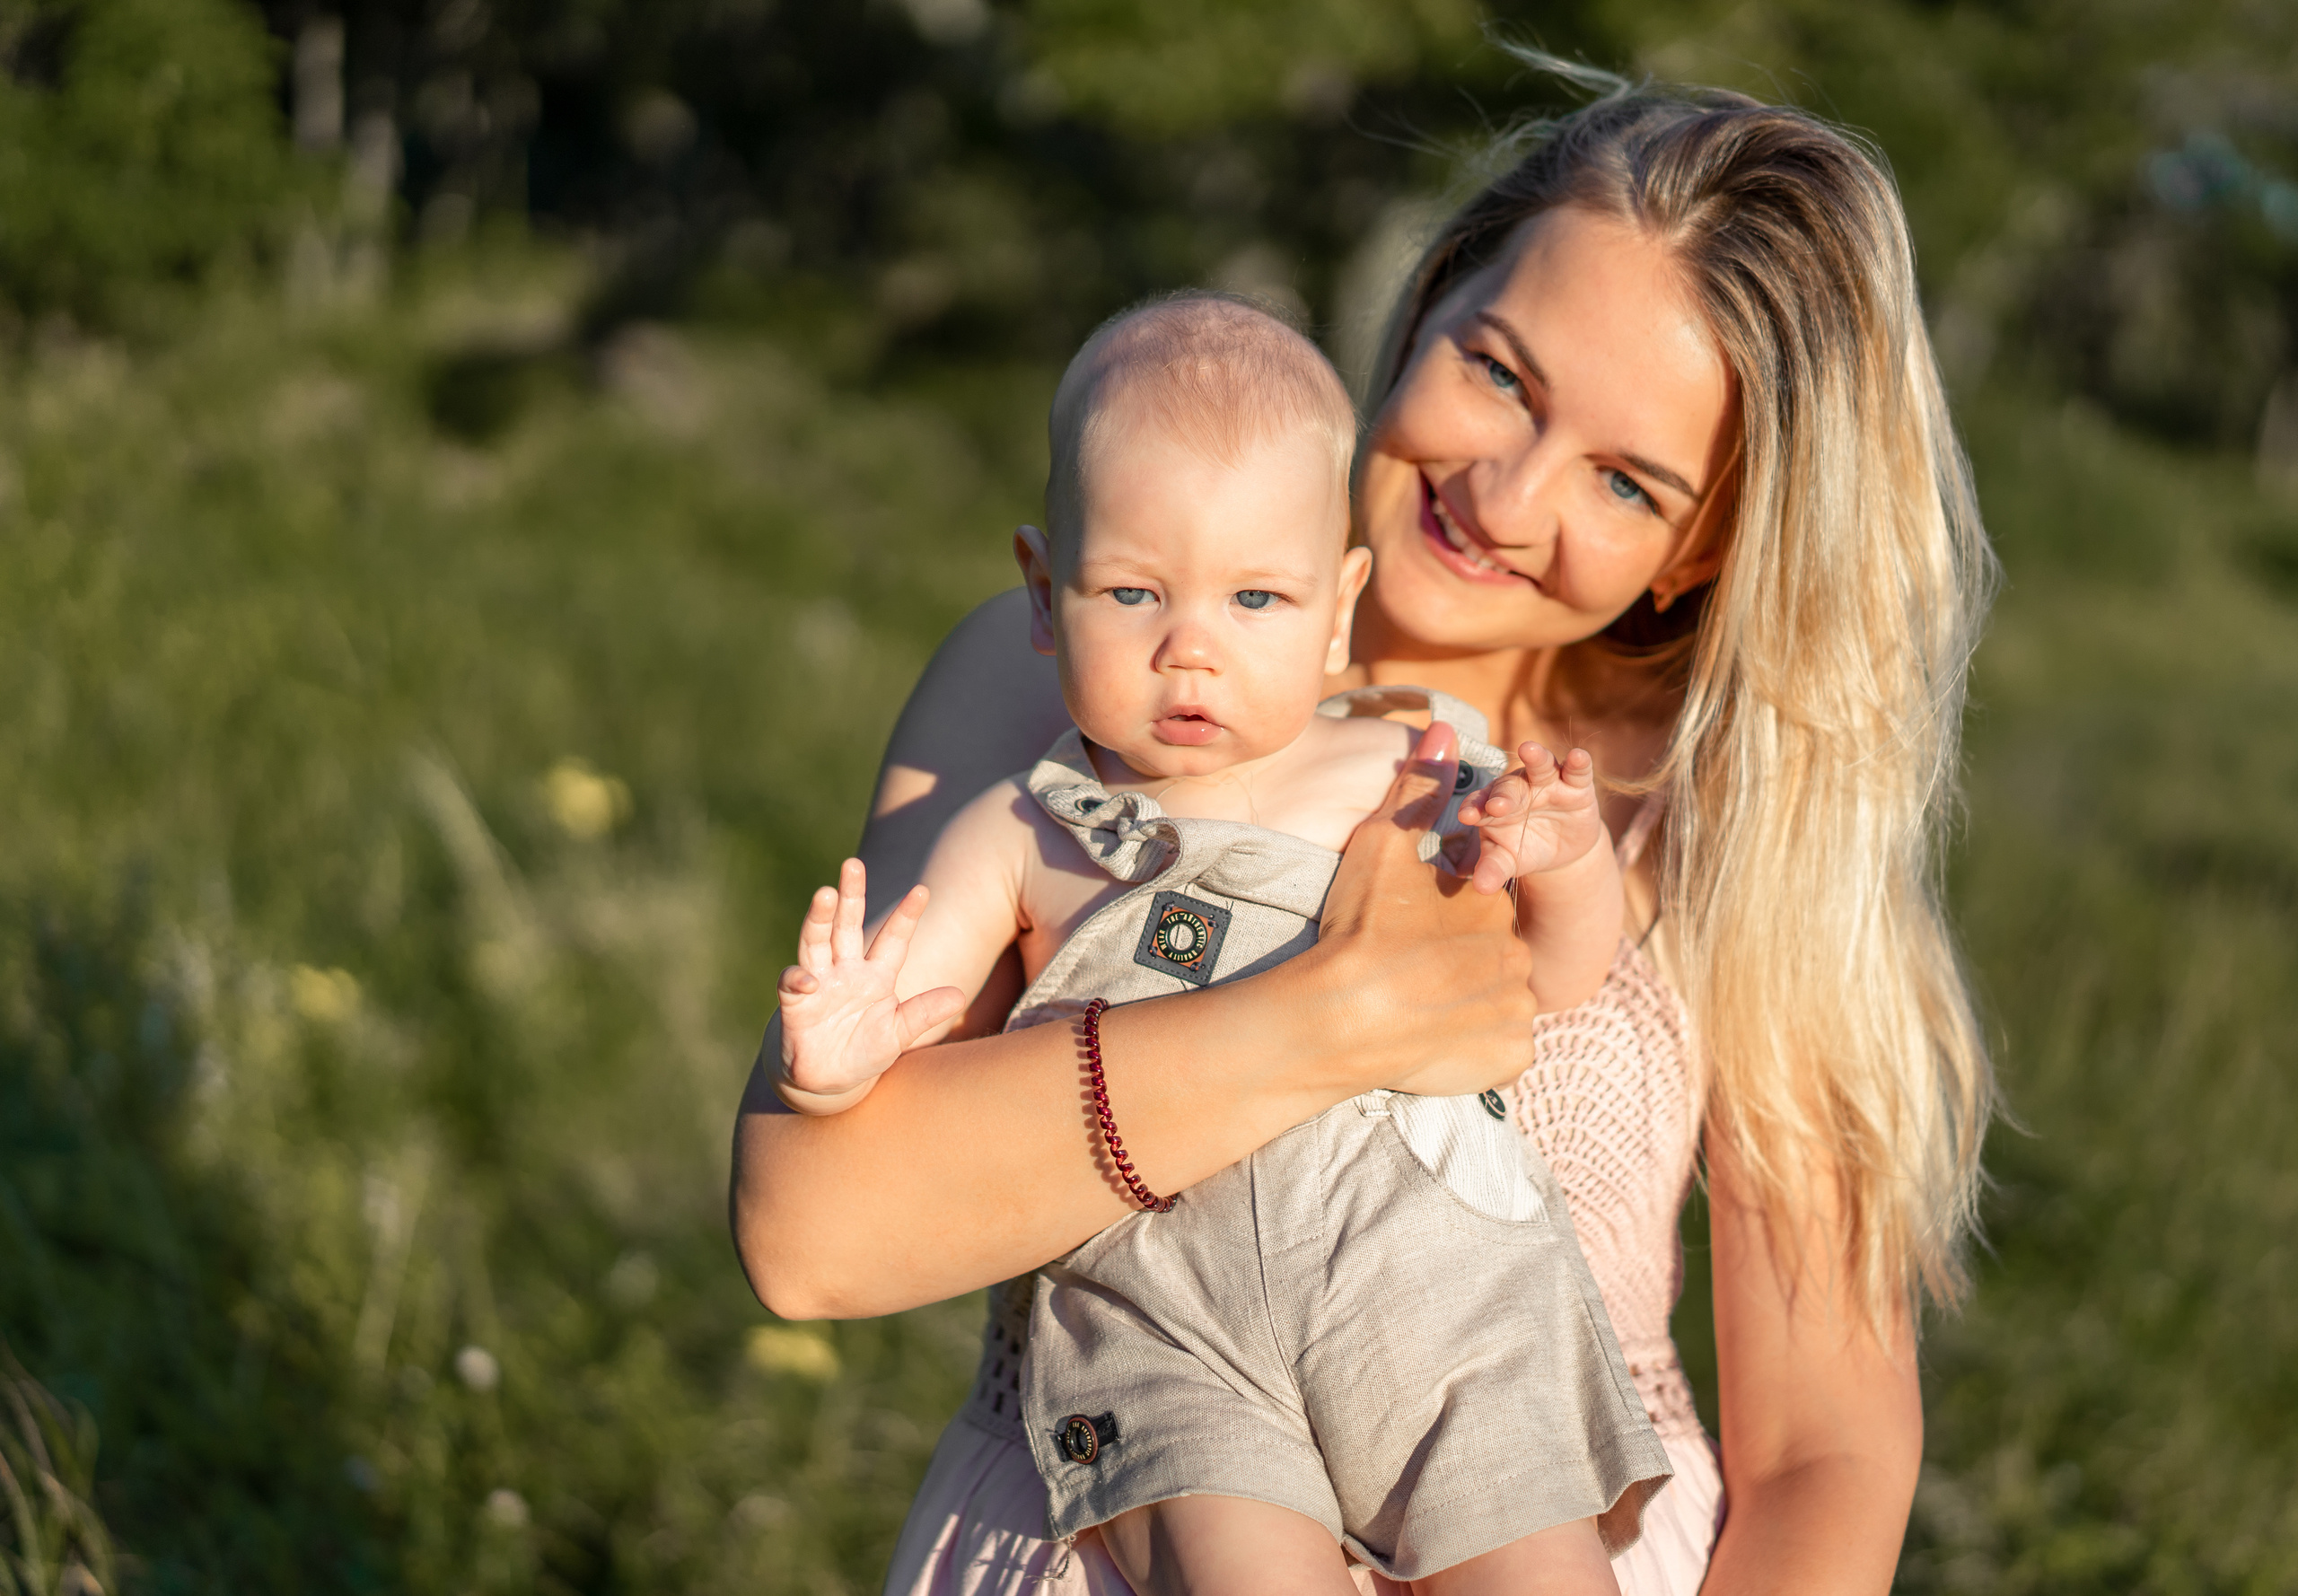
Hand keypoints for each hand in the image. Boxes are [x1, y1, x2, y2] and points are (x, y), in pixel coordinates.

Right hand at [777, 858, 964, 1100]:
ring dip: (820, 918)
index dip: (906, 916)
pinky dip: (799, 979)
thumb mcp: (899, 1035)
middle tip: (853, 864)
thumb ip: (923, 1013)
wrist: (827, 1081)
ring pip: (816, 941)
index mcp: (876, 975)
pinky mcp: (795, 1003)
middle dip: (850, 895)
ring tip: (825, 893)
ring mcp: (819, 983)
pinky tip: (809, 980)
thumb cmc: (865, 1050)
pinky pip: (794, 983)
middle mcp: (846, 970)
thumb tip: (959, 995)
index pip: (893, 939)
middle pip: (847, 925)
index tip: (922, 890)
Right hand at [1309, 723, 1541, 1097]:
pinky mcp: (1511, 1058)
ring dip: (1470, 1004)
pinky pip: (1502, 1050)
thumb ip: (1417, 789)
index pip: (1478, 904)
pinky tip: (1436, 1039)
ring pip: (1500, 1003)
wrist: (1342, 1018)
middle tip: (1407, 975)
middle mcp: (1518, 953)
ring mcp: (1517, 1009)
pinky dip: (1477, 1047)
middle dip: (1460, 963)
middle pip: (1493, 955)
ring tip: (1417, 1008)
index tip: (1405, 936)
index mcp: (1491, 901)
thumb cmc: (1357, 928)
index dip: (1441, 919)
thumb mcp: (1381, 845)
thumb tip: (1447, 726)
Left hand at [1455, 741, 1604, 894]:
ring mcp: (1547, 783)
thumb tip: (1481, 888)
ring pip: (1540, 766)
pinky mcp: (1576, 785)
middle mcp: (1517, 787)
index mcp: (1492, 805)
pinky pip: (1577, 771)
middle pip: (1507, 787)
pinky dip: (1578, 763)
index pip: (1479, 804)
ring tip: (1528, 749)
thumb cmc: (1523, 848)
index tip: (1467, 817)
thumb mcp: (1508, 861)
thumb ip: (1493, 869)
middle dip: (1503, 795)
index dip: (1473, 808)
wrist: (1562, 848)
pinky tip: (1579, 756)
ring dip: (1536, 757)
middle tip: (1496, 806)